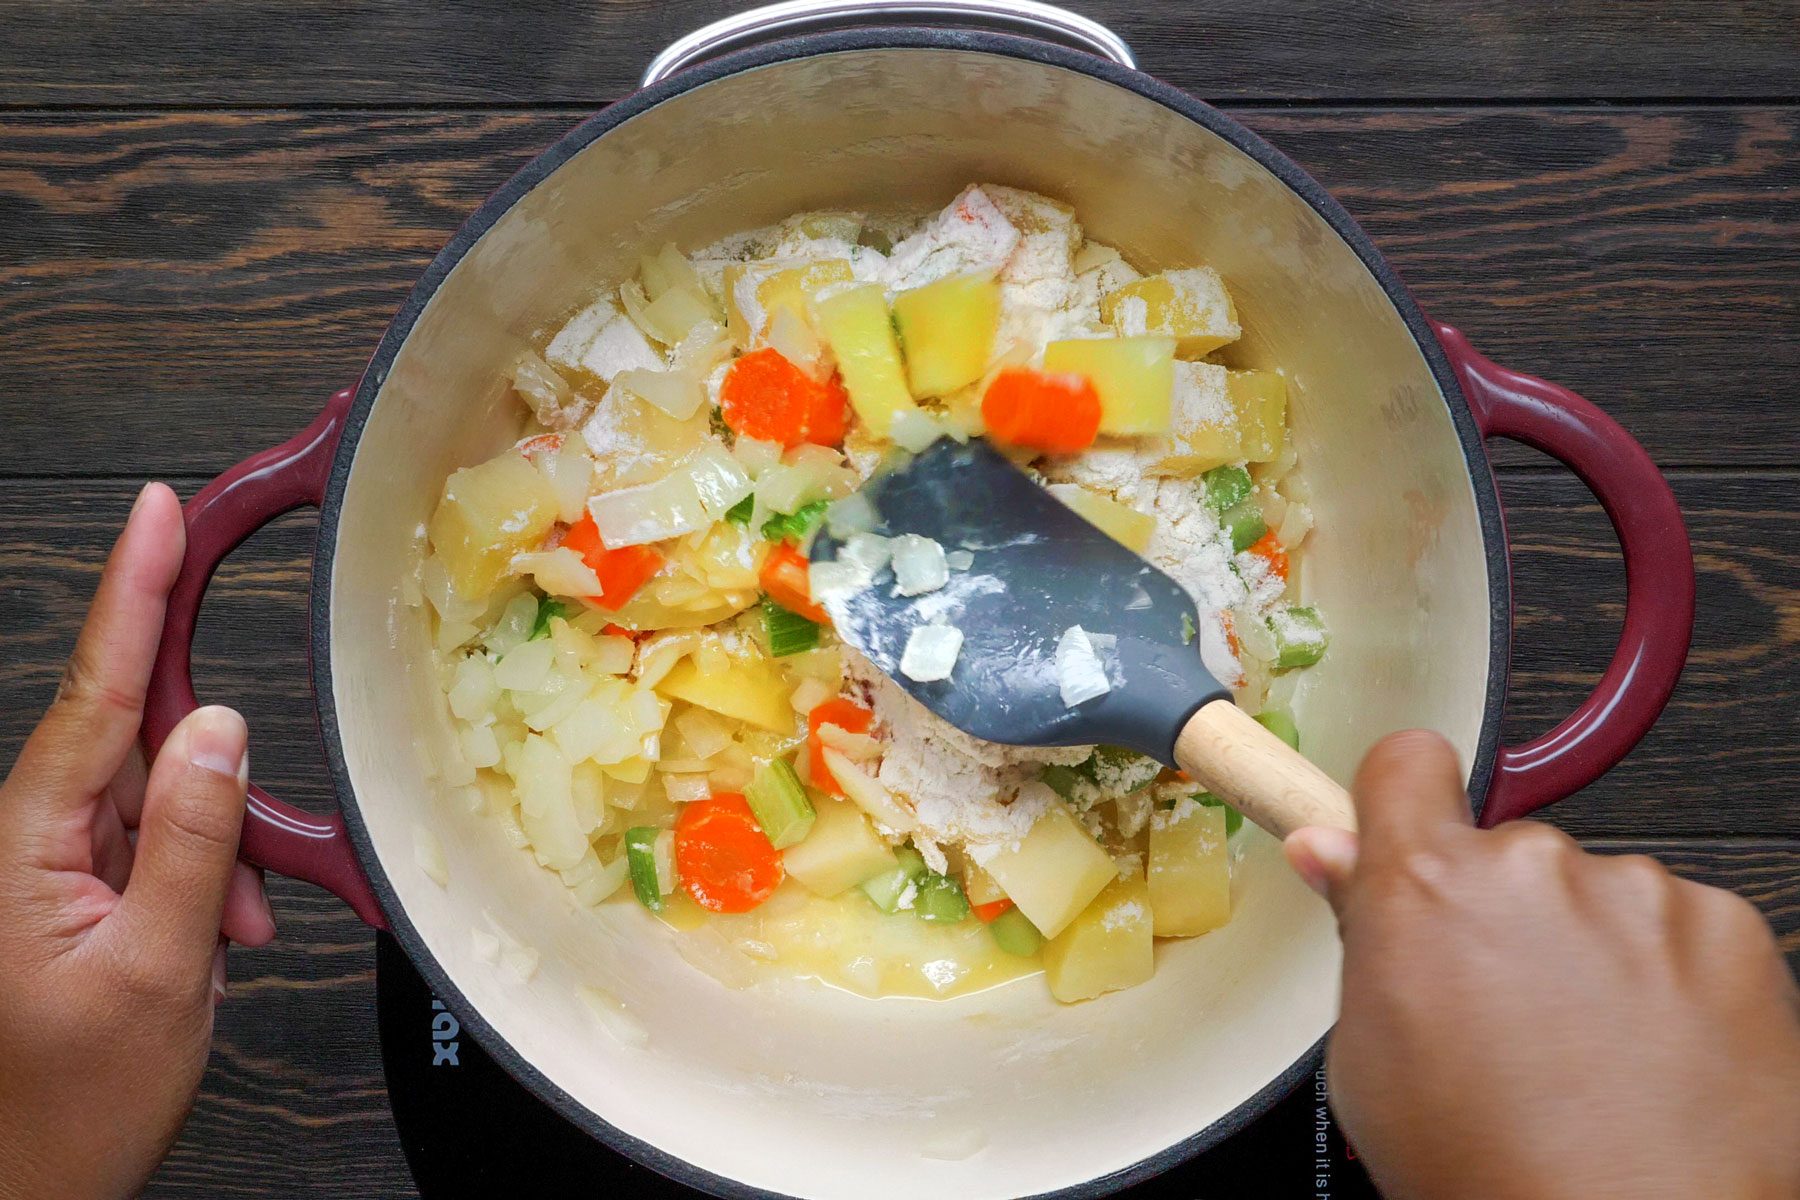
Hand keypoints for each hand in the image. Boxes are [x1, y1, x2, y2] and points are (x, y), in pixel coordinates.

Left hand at [0, 483, 277, 1199]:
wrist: (26, 1186)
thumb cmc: (68, 1105)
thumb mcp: (158, 971)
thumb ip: (194, 839)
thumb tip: (219, 729)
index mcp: (24, 843)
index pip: (94, 689)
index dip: (131, 590)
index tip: (158, 513)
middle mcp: (23, 837)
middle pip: (132, 742)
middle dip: (207, 787)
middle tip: (232, 875)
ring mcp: (43, 864)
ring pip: (152, 798)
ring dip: (208, 853)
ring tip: (221, 936)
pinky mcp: (67, 890)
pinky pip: (148, 844)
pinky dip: (197, 879)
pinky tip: (212, 932)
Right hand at [1285, 731, 1799, 1199]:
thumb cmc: (1493, 1173)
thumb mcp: (1371, 1064)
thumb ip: (1361, 936)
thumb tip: (1332, 857)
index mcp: (1426, 887)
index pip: (1405, 764)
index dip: (1402, 798)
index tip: (1406, 831)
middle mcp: (1531, 869)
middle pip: (1506, 854)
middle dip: (1501, 914)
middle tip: (1504, 1014)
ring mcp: (1637, 894)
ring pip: (1597, 895)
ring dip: (1589, 951)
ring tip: (1588, 1059)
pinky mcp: (1728, 930)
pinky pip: (1681, 928)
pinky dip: (1670, 980)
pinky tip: (1651, 1061)